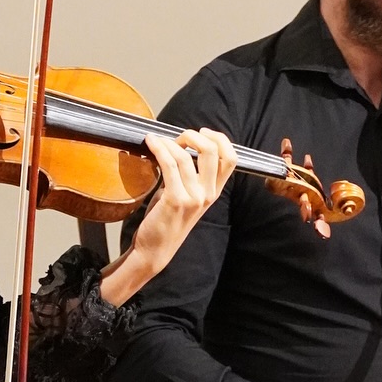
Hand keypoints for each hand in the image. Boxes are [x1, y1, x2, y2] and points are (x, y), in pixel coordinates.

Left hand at [101, 128, 238, 304]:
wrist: (155, 249)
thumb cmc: (167, 220)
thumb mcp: (186, 196)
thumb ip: (190, 175)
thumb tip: (180, 146)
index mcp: (213, 192)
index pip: (230, 159)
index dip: (220, 139)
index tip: (203, 132)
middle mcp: (208, 194)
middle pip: (213, 152)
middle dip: (194, 136)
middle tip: (179, 136)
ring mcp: (193, 198)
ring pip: (187, 156)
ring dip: (170, 142)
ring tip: (157, 140)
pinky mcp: (176, 200)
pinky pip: (169, 165)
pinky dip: (159, 149)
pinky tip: (151, 143)